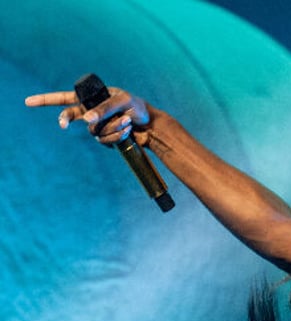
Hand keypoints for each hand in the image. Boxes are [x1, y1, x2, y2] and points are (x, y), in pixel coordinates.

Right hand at [25, 87, 151, 145]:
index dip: (46, 100)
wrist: (152, 126)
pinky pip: (104, 140)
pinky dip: (117, 136)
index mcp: (92, 99)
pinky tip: (128, 131)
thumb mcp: (123, 102)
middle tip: (63, 124)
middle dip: (67, 119)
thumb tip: (85, 120)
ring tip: (126, 122)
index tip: (28, 102)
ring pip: (93, 131)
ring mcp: (98, 127)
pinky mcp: (106, 139)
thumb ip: (104, 108)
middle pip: (71, 117)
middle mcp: (91, 113)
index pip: (65, 99)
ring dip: (112, 127)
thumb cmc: (138, 108)